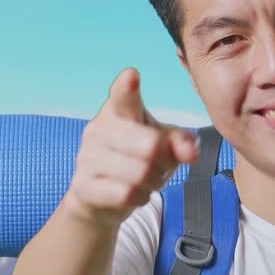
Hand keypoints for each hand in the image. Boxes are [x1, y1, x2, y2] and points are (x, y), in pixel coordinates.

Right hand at [63, 67, 199, 228]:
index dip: (127, 87)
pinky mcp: (83, 184)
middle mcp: (99, 128)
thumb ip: (181, 142)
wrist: (103, 197)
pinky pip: (126, 194)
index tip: (131, 76)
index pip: (123, 95)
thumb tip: (191, 152)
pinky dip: (140, 198)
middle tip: (161, 166)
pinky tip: (133, 194)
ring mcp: (87, 156)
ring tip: (147, 180)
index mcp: (119, 110)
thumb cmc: (137, 160)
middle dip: (166, 162)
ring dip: (154, 183)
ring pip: (140, 173)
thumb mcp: (164, 145)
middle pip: (150, 146)